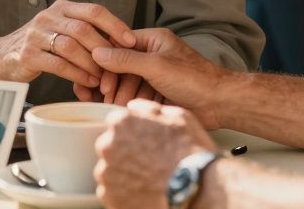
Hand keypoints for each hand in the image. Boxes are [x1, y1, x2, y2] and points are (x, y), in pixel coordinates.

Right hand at [0, 0, 136, 91]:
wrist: (3, 56)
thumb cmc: (42, 45)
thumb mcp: (62, 29)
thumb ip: (86, 31)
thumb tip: (121, 42)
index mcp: (62, 8)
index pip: (94, 11)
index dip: (115, 25)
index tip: (132, 41)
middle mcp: (48, 17)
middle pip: (83, 29)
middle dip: (105, 48)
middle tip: (119, 64)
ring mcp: (36, 35)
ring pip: (71, 47)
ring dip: (91, 64)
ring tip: (104, 77)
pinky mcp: (28, 55)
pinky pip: (58, 65)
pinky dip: (77, 75)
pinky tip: (89, 82)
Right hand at [90, 28, 229, 127]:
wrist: (219, 103)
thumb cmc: (193, 79)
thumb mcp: (155, 65)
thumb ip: (125, 59)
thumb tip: (97, 52)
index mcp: (154, 40)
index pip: (121, 44)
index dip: (107, 61)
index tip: (99, 77)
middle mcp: (154, 54)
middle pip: (123, 66)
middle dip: (115, 82)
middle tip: (105, 96)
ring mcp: (157, 74)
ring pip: (130, 82)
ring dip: (122, 94)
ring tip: (116, 106)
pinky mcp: (160, 92)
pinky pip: (140, 95)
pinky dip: (133, 102)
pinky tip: (128, 110)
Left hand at [94, 100, 215, 208]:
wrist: (196, 187)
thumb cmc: (190, 150)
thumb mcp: (177, 116)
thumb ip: (149, 109)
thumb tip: (134, 107)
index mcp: (121, 123)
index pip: (117, 124)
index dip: (133, 132)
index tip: (145, 142)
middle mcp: (108, 146)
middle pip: (110, 147)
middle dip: (125, 153)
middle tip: (148, 162)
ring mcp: (107, 173)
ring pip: (109, 171)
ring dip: (123, 174)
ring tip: (148, 179)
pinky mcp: (110, 197)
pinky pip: (112, 192)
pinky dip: (124, 193)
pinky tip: (144, 192)